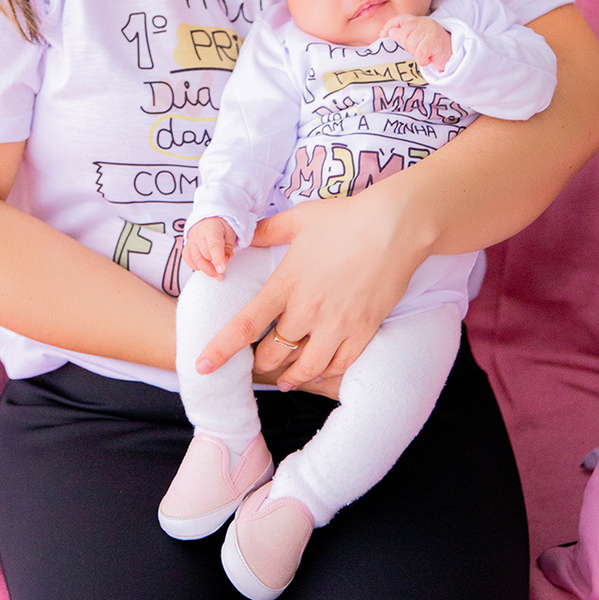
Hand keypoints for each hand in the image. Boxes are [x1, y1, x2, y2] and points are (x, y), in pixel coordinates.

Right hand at [184, 217, 235, 277]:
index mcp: (212, 229)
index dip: (218, 259)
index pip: (214, 245)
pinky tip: (204, 267)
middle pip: (206, 255)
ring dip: (207, 270)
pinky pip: (188, 259)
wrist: (208, 218)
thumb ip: (228, 249)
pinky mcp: (187, 246)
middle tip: (223, 270)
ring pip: (196, 259)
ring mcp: (191, 240)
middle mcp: (199, 234)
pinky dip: (195, 266)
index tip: (222, 270)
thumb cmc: (220, 226)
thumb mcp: (230, 234)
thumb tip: (224, 263)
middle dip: (215, 265)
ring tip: (216, 275)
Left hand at [195, 188, 426, 390]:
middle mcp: (308, 309)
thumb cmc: (346, 218)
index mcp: (287, 283)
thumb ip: (267, 231)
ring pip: (306, 367)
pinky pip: (340, 365)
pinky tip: (320, 373)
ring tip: (286, 381)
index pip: (245, 324)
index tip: (203, 366)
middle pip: (274, 352)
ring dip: (291, 377)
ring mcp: (337, 324)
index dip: (221, 349)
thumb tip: (244, 236)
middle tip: (257, 367)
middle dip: (261, 365)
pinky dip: (326, 374)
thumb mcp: (300, 219)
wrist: (395, 226)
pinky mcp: (363, 330)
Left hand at [382, 13, 451, 70]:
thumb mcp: (416, 41)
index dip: (390, 25)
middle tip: (418, 50)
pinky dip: (422, 60)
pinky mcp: (435, 41)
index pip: (400, 19)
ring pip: (411, 44)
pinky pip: (420, 54)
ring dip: (417, 54)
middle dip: (408, 46)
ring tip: (425, 53)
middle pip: (404, 34)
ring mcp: (430, 30)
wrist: (452, 53)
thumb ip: (403, 36)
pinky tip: (429, 58)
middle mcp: (423, 22)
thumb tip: (391, 31)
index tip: (382, 35)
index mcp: (417, 21)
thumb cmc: (432, 47)